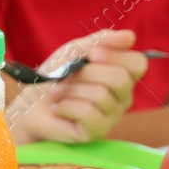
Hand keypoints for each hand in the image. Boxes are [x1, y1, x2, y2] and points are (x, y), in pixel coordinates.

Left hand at [5, 30, 148, 143]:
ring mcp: (112, 116)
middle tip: (66, 76)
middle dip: (86, 73)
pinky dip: (66, 106)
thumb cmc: (56, 76)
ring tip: (57, 93)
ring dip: (70, 90)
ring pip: (100, 95)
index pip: (138, 63)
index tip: (92, 54)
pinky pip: (87, 112)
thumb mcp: (75, 51)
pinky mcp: (96, 131)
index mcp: (122, 75)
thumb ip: (101, 41)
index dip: (116, 55)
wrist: (30, 104)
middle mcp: (123, 97)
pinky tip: (58, 108)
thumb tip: (130, 37)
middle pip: (120, 79)